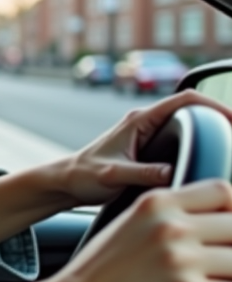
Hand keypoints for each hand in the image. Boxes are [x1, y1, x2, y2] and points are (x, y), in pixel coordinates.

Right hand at [18, 179, 231, 281]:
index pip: (223, 192)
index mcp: (156, 204)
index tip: (229, 231)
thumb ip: (169, 217)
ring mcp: (181, 261)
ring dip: (231, 276)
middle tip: (220, 264)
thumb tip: (217, 223)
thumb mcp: (129, 225)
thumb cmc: (99, 274)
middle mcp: (170, 228)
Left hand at [54, 90, 231, 207]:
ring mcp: (148, 133)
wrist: (65, 182)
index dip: (214, 105)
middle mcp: (145, 122)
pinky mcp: (149, 147)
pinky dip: (198, 141)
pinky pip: (180, 138)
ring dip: (209, 129)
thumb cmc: (83, 176)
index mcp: (139, 120)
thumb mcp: (113, 175)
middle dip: (218, 116)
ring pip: (187, 123)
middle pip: (192, 109)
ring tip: (229, 143)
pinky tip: (208, 155)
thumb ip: (142, 173)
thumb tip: (171, 172)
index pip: (185, 100)